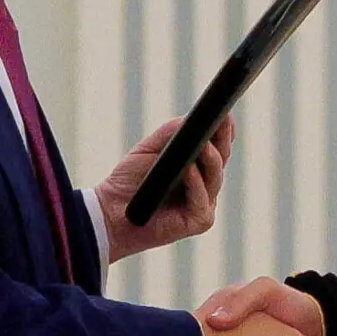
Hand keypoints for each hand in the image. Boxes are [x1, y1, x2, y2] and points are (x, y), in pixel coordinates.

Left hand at [94, 115, 234, 261]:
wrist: (111, 212)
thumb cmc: (130, 181)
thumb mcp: (150, 149)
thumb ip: (171, 133)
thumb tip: (191, 119)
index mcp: (198, 167)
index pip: (218, 146)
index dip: (224, 131)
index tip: (225, 114)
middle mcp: (205, 185)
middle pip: (221, 159)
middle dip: (222, 140)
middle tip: (221, 122)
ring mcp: (204, 203)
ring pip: (214, 178)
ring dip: (210, 160)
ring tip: (203, 144)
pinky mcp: (199, 221)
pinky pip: (201, 199)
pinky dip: (195, 184)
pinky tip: (189, 170)